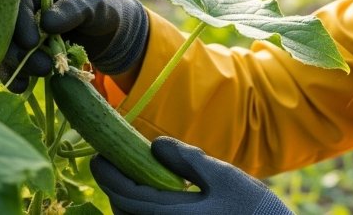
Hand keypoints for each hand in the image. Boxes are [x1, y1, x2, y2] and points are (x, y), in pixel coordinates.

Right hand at [0, 0, 148, 91]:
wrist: (114, 34)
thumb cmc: (105, 10)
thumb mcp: (95, 4)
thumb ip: (74, 9)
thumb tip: (46, 23)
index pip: (19, 2)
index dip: (20, 23)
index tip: (31, 43)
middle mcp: (26, 11)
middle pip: (8, 29)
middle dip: (18, 50)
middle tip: (42, 66)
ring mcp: (26, 33)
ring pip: (8, 49)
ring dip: (18, 65)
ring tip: (42, 74)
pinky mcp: (30, 53)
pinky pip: (15, 65)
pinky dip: (16, 76)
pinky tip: (21, 87)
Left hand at [90, 137, 292, 214]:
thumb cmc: (253, 208)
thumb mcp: (224, 176)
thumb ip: (187, 161)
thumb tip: (154, 144)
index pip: (126, 194)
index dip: (107, 174)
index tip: (98, 154)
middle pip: (124, 211)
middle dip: (114, 185)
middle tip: (112, 161)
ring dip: (126, 200)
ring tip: (133, 177)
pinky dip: (141, 210)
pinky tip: (153, 197)